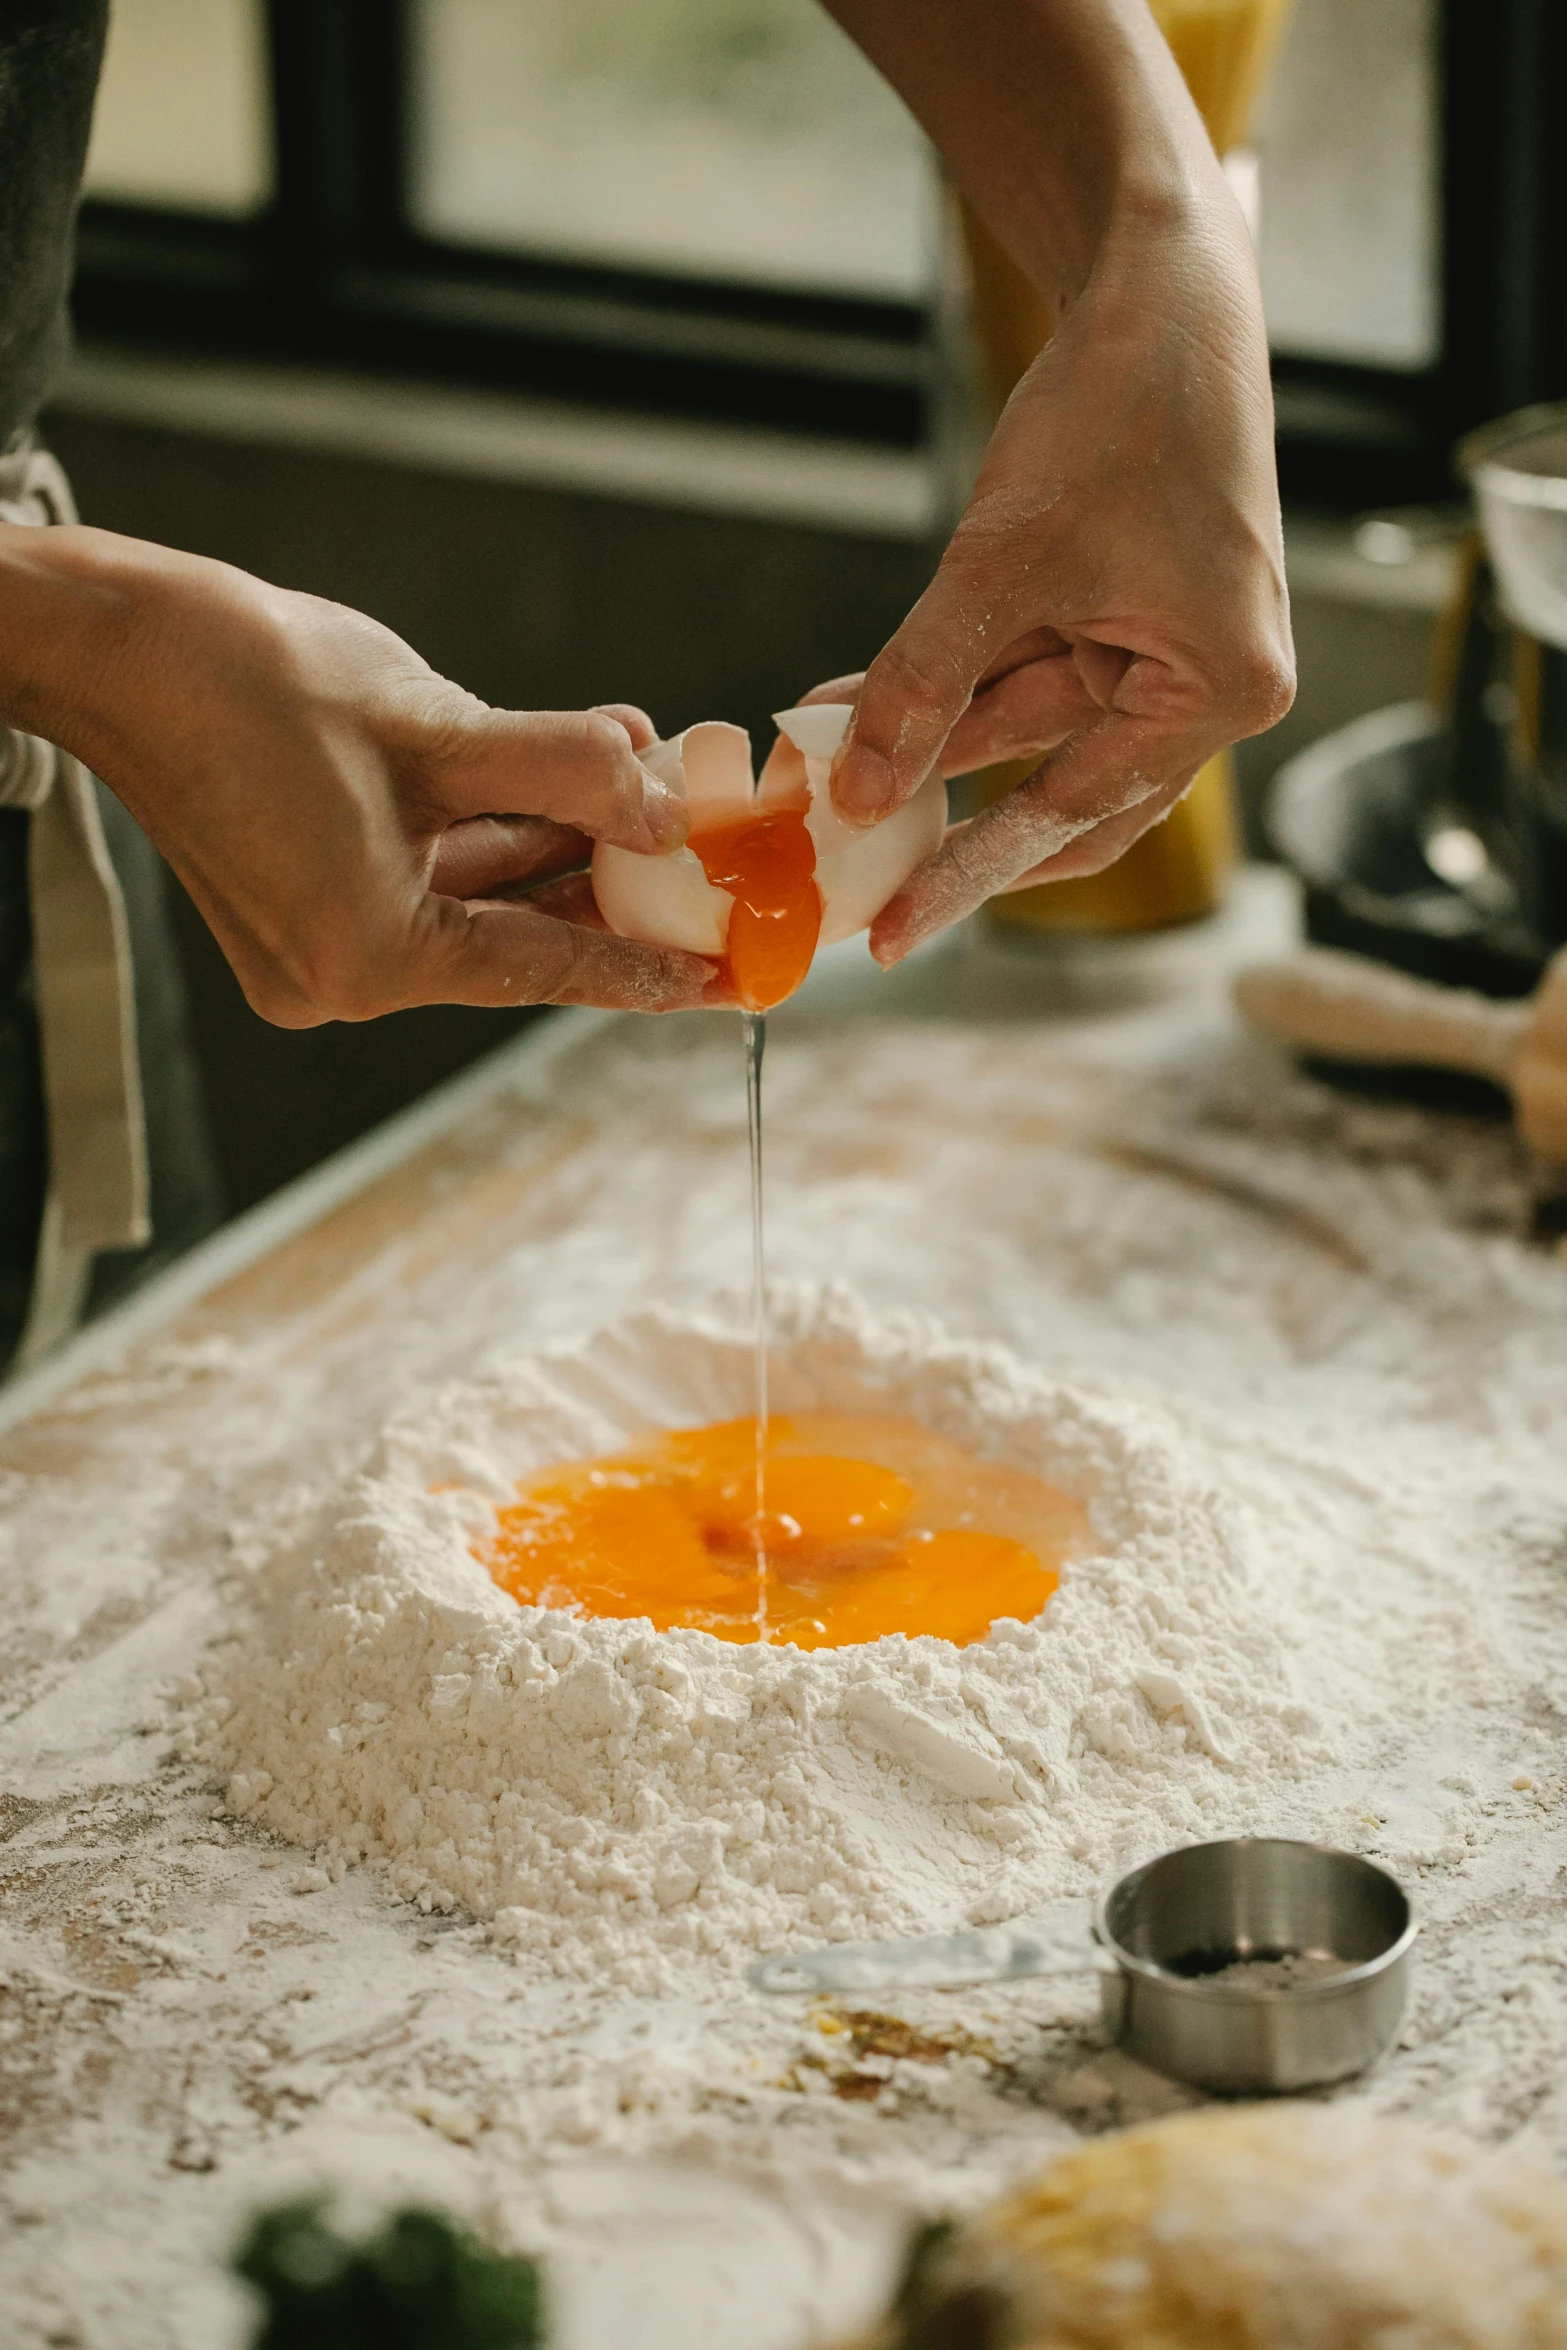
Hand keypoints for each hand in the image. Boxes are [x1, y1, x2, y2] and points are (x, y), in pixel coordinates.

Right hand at [0, 523, 726, 1022]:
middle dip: (613, 889)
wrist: (114, 643)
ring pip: (477, 896)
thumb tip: (661, 806)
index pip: (541, 970)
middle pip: (514, 936)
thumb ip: (562, 773)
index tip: (724, 981)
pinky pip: (429, 870)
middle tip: (715, 878)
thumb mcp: (434, 728)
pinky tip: (578, 776)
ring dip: (561, 844)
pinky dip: (498, 828)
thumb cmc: (245, 679)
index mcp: (368, 957)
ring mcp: (317, 939)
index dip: (644, 969)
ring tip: (661, 799)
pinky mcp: (305, 894)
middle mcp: (341, 973)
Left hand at [819, 2, 1295, 965]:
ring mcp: (1170, 658)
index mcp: (1220, 692)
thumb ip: (924, 683)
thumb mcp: (1002, 559)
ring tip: (827, 770)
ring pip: (1031, 739)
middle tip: (858, 894)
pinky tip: (859, 706)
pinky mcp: (1129, 621)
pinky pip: (1027, 682)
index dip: (968, 874)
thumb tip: (852, 792)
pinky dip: (952, 692)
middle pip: (1061, 801)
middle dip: (952, 828)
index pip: (1070, 815)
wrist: (1162, 285)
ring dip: (933, 750)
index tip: (891, 934)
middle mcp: (1210, 692)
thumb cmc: (1115, 407)